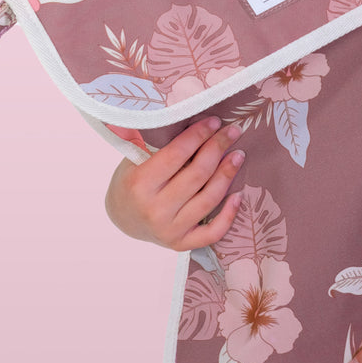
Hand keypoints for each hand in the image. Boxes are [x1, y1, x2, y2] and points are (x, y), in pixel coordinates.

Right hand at [104, 117, 244, 249]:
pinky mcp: (181, 244)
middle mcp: (154, 210)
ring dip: (228, 174)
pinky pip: (212, 232)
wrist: (122, 218)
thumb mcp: (136, 158)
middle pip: (197, 174)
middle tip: (232, 132)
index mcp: (139, 184)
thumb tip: (194, 117)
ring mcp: (169, 230)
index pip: (177, 154)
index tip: (214, 121)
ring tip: (239, 155)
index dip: (199, 135)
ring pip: (209, 199)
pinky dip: (229, 215)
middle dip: (218, 148)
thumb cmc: (132, 180)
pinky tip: (239, 195)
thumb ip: (160, 143)